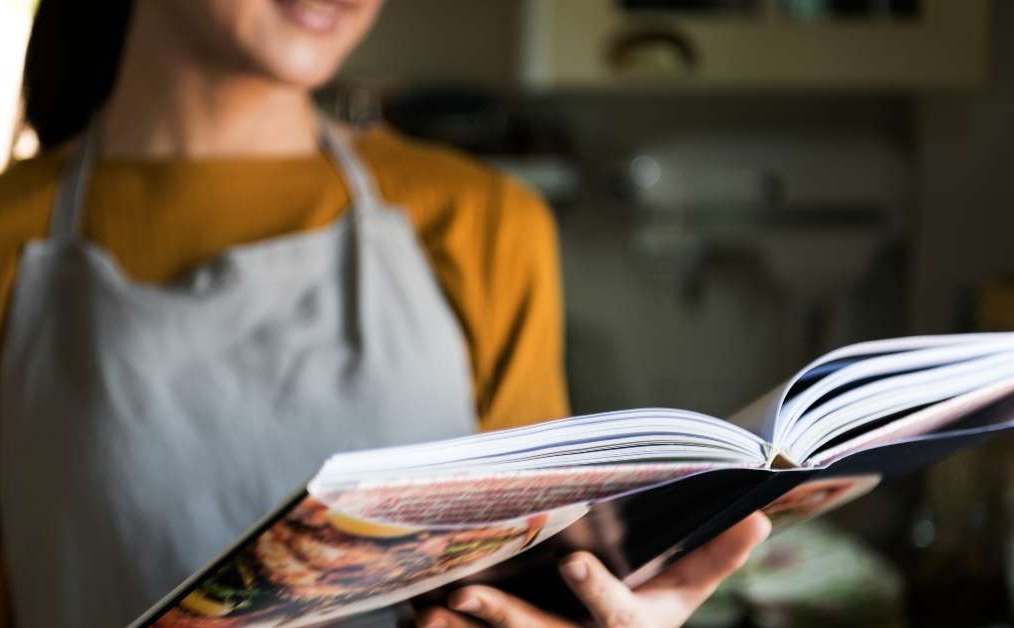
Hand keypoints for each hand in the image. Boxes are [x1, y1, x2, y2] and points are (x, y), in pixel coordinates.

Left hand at [415, 512, 770, 627]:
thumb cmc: (647, 622)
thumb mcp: (682, 597)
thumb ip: (714, 559)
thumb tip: (759, 513)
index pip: (613, 614)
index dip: (595, 591)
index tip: (574, 561)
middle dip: (500, 615)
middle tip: (461, 591)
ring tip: (420, 608)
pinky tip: (407, 611)